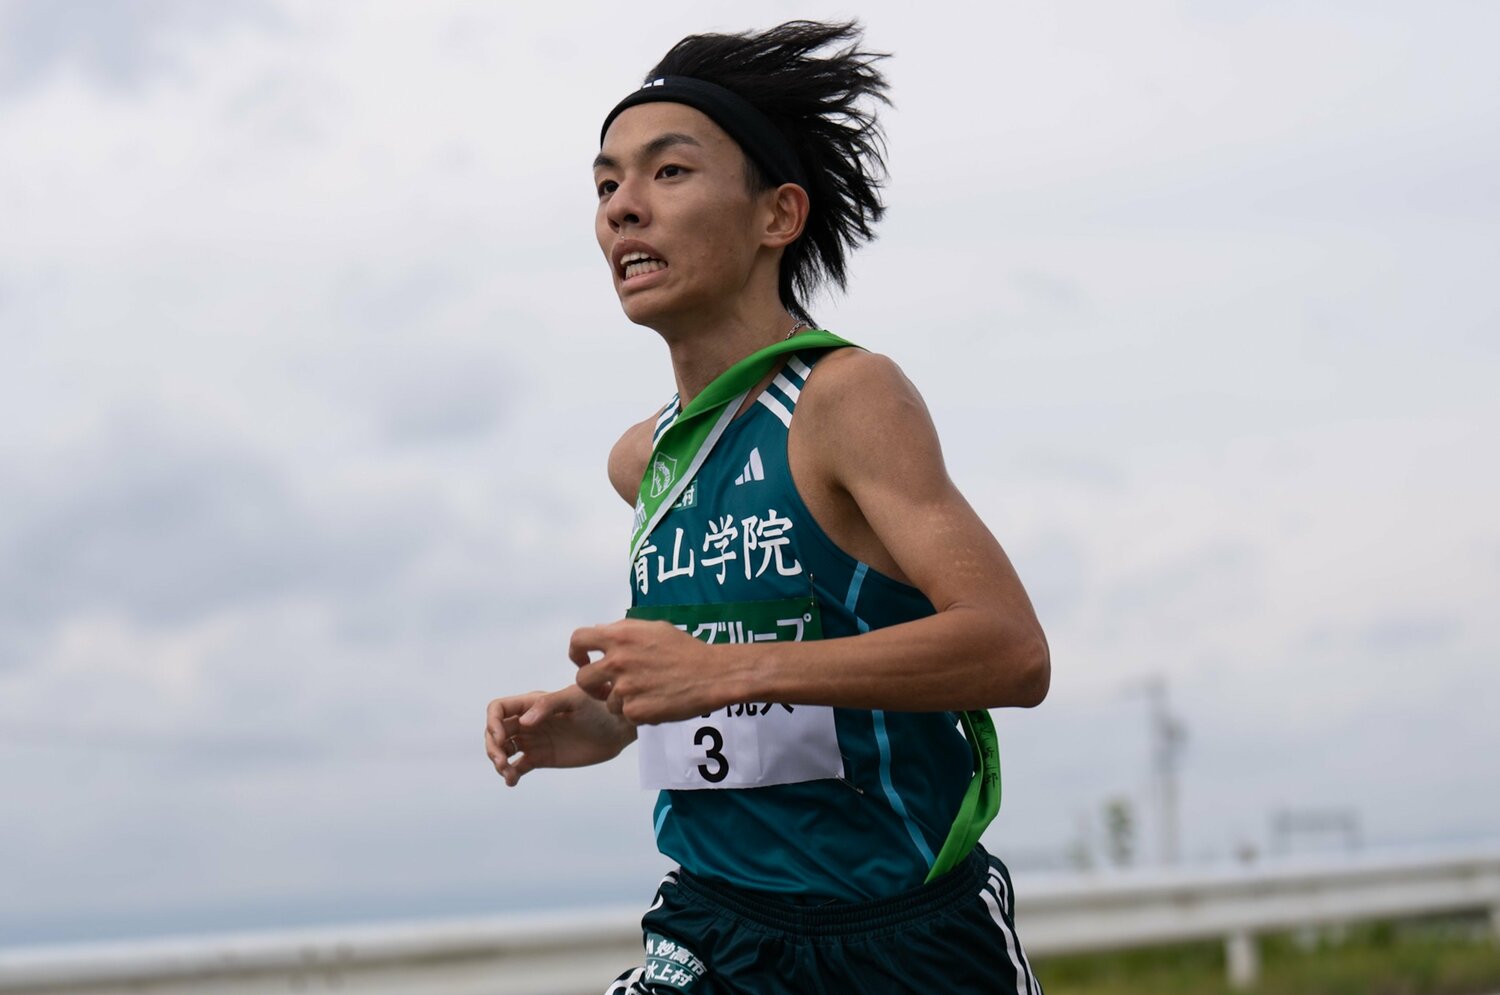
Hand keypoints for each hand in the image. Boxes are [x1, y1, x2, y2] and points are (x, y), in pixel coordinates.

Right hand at [485, 684, 635, 785]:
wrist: (617, 729)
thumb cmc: (598, 707)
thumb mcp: (574, 700)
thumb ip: (548, 706)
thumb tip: (523, 723)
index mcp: (532, 703)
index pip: (498, 709)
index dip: (492, 723)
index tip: (501, 738)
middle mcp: (528, 721)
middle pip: (496, 732)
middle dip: (492, 747)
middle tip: (502, 762)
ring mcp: (534, 740)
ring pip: (503, 750)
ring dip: (498, 762)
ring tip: (508, 773)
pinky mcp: (541, 758)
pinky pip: (518, 767)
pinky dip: (510, 774)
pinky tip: (512, 782)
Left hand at [571, 619, 732, 724]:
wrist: (713, 674)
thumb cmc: (686, 650)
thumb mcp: (653, 629)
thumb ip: (624, 632)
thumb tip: (601, 634)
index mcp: (620, 636)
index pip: (578, 640)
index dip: (577, 652)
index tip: (585, 661)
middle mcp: (617, 661)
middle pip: (582, 679)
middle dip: (592, 686)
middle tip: (606, 688)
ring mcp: (625, 688)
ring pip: (606, 702)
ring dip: (620, 701)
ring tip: (646, 693)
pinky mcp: (635, 711)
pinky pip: (625, 715)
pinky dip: (638, 712)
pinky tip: (656, 702)